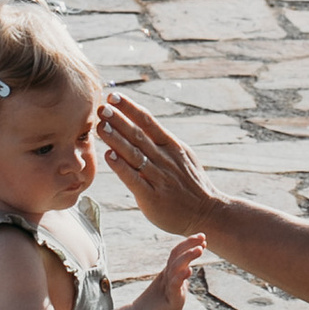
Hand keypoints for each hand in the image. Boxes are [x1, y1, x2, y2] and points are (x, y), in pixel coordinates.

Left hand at [98, 93, 221, 241]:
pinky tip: (109, 157)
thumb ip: (162, 143)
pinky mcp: (153, 198)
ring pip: (135, 155)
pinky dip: (121, 167)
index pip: (148, 122)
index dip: (130, 108)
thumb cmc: (191, 185)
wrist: (208, 213)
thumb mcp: (182, 157)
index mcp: (172, 146)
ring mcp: (159, 178)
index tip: (113, 96)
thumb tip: (142, 124)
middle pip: (139, 135)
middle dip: (119, 120)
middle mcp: (165, 159)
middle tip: (101, 107)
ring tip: (100, 127)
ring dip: (116, 139)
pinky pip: (134, 180)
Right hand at [129, 232, 206, 309]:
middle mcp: (167, 276)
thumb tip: (187, 271)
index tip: (203, 238)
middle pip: (177, 255)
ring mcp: (168, 286)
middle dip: (190, 245)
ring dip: (188, 256)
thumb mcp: (172, 289)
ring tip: (199, 249)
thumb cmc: (158, 306)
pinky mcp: (170, 299)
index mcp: (169, 273)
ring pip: (176, 267)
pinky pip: (175, 285)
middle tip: (202, 237)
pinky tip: (189, 270)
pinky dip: (181, 276)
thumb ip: (179, 280)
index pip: (178, 254)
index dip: (189, 244)